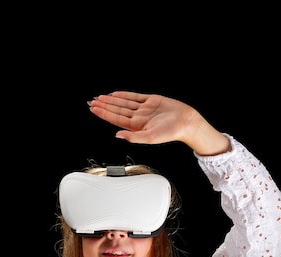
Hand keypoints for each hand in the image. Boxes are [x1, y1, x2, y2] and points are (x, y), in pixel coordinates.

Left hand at [88, 91, 230, 155]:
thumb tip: (118, 136)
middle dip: (105, 106)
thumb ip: (134, 137)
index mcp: (137, 127)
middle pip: (118, 110)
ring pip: (124, 103)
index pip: (116, 119)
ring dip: (112, 100)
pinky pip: (135, 97)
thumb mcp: (151, 138)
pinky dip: (125, 95)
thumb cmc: (172, 132)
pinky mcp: (152, 101)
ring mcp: (144, 108)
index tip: (94, 109)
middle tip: (93, 102)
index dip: (105, 114)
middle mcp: (139, 117)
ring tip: (100, 98)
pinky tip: (116, 94)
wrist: (187, 122)